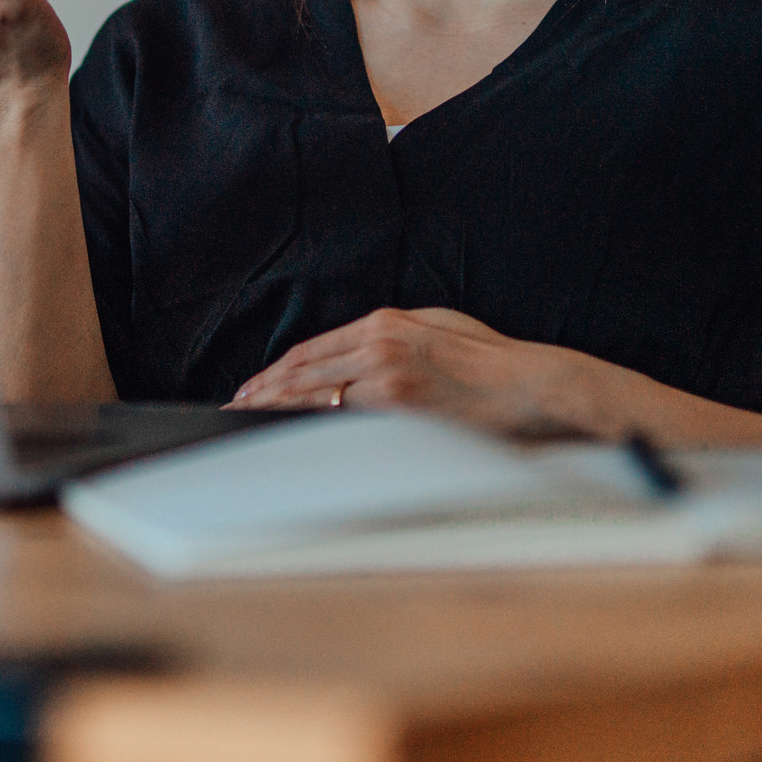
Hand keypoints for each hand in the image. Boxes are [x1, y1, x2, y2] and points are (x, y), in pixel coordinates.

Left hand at [229, 307, 632, 439]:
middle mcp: (377, 346)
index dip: (276, 371)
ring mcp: (385, 379)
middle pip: (303, 373)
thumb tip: (356, 353)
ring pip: (316, 397)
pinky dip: (315, 429)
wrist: (527, 385)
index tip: (253, 386)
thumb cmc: (487, 358)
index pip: (310, 350)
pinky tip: (293, 438)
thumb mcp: (433, 326)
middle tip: (234, 407)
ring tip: (249, 422)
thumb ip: (390, 336)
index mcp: (383, 322)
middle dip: (264, 392)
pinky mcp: (399, 410)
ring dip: (278, 411)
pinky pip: (345, 422)